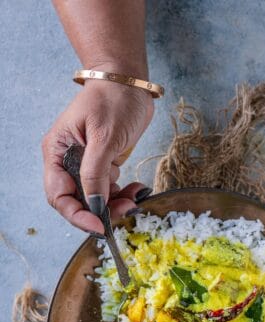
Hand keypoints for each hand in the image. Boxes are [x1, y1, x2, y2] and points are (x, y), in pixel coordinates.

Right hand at [42, 79, 153, 233]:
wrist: (130, 82)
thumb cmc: (113, 99)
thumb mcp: (103, 137)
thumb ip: (95, 173)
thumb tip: (94, 205)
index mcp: (57, 153)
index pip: (59, 196)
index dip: (78, 215)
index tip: (101, 226)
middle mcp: (67, 162)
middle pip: (78, 201)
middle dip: (101, 212)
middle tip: (126, 210)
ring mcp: (85, 165)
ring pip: (96, 199)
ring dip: (115, 205)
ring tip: (135, 199)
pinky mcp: (103, 165)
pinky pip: (110, 189)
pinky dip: (123, 194)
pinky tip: (138, 190)